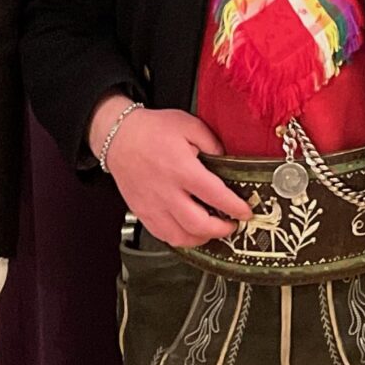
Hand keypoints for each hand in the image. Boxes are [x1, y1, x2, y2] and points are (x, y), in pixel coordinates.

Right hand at [91, 99, 251, 247]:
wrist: (118, 137)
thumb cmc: (151, 130)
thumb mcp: (189, 125)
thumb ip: (213, 143)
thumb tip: (228, 160)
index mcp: (181, 169)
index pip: (215, 195)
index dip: (235, 207)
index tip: (246, 211)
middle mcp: (166, 191)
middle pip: (198, 224)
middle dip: (222, 230)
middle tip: (232, 225)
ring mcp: (152, 205)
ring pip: (180, 237)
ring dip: (202, 239)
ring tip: (213, 231)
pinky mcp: (142, 212)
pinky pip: (163, 235)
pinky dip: (180, 239)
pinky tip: (191, 232)